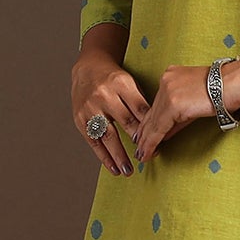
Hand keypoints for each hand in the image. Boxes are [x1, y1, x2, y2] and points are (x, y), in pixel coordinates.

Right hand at [71, 51, 148, 175]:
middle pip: (125, 122)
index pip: (139, 108)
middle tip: (147, 157)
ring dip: (119, 155)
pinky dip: (104, 156)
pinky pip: (94, 141)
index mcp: (121, 84)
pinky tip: (113, 168)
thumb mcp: (131, 83)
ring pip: (108, 135)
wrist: (88, 69)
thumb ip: (142, 103)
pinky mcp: (80, 119)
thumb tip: (158, 129)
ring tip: (128, 171)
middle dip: (138, 141)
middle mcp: (104, 95)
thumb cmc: (114, 79)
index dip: (150, 126)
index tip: (158, 142)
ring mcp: (90, 108)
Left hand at [133, 62, 233, 163]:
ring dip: (146, 141)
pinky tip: (148, 151)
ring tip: (141, 155)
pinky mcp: (173, 104)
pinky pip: (159, 127)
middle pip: (152, 113)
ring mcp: (168, 92)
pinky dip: (152, 142)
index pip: (157, 105)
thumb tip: (166, 132)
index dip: (150, 122)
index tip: (144, 135)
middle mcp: (166, 81)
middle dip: (144, 133)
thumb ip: (179, 116)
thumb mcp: (196, 102)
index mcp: (171, 76)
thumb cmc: (225, 90)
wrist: (235, 82)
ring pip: (153, 122)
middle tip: (138, 148)